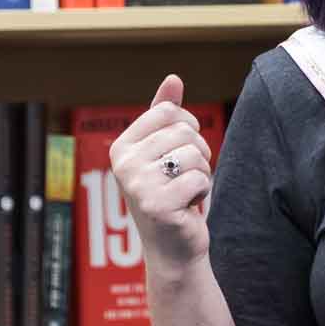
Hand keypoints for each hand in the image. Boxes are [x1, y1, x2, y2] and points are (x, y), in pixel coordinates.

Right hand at [108, 75, 213, 279]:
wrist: (173, 247)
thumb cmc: (172, 195)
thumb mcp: (165, 152)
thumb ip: (166, 115)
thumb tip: (173, 78)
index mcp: (122, 146)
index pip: (169, 111)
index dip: (189, 129)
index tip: (179, 154)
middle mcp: (123, 164)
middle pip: (185, 131)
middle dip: (198, 154)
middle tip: (184, 178)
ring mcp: (138, 185)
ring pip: (195, 154)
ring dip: (202, 173)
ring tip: (185, 192)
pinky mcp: (158, 204)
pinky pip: (200, 178)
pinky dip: (202, 192)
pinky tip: (188, 206)